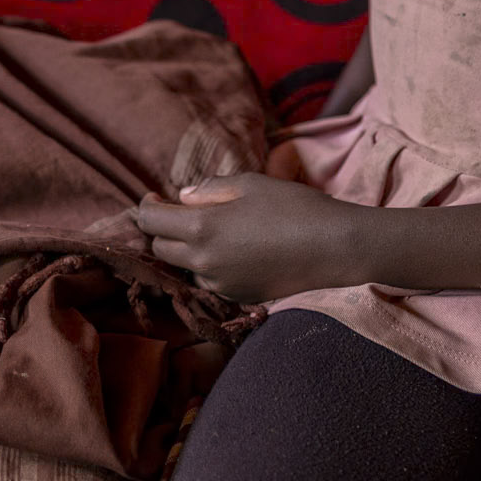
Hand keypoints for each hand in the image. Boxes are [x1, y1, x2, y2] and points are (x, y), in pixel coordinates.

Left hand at [130, 172, 362, 303]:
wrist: (333, 248)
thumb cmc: (294, 207)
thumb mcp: (249, 184)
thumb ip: (210, 189)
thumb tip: (184, 197)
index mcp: (201, 228)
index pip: (150, 221)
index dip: (146, 207)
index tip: (155, 197)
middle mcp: (203, 261)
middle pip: (161, 249)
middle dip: (163, 230)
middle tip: (179, 213)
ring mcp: (220, 284)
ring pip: (186, 267)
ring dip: (188, 250)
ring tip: (214, 231)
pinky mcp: (238, 296)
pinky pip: (211, 280)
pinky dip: (211, 265)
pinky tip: (236, 250)